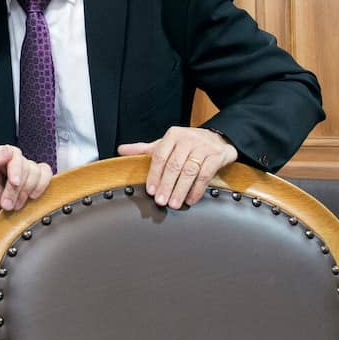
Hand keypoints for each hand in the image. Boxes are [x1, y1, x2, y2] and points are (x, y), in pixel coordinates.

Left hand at [0, 145, 52, 239]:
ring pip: (37, 173)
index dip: (16, 169)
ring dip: (26, 192)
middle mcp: (15, 161)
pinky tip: (32, 197)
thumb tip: (7, 150)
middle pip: (26, 166)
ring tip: (16, 204)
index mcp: (0, 156)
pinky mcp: (38, 180)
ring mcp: (28, 170)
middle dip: (17, 189)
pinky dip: (41, 187)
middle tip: (7, 204)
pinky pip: (47, 175)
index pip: (13, 153)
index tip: (14, 183)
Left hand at [118, 126, 237, 208]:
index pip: (159, 156)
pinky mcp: (217, 156)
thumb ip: (144, 149)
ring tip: (174, 203)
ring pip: (190, 171)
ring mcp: (203, 147)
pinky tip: (190, 199)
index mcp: (172, 135)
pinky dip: (197, 189)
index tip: (151, 190)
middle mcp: (187, 139)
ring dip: (181, 190)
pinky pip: (205, 175)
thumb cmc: (187, 143)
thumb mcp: (165, 144)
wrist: (217, 138)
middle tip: (161, 201)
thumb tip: (121, 150)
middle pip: (174, 165)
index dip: (154, 175)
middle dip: (166, 185)